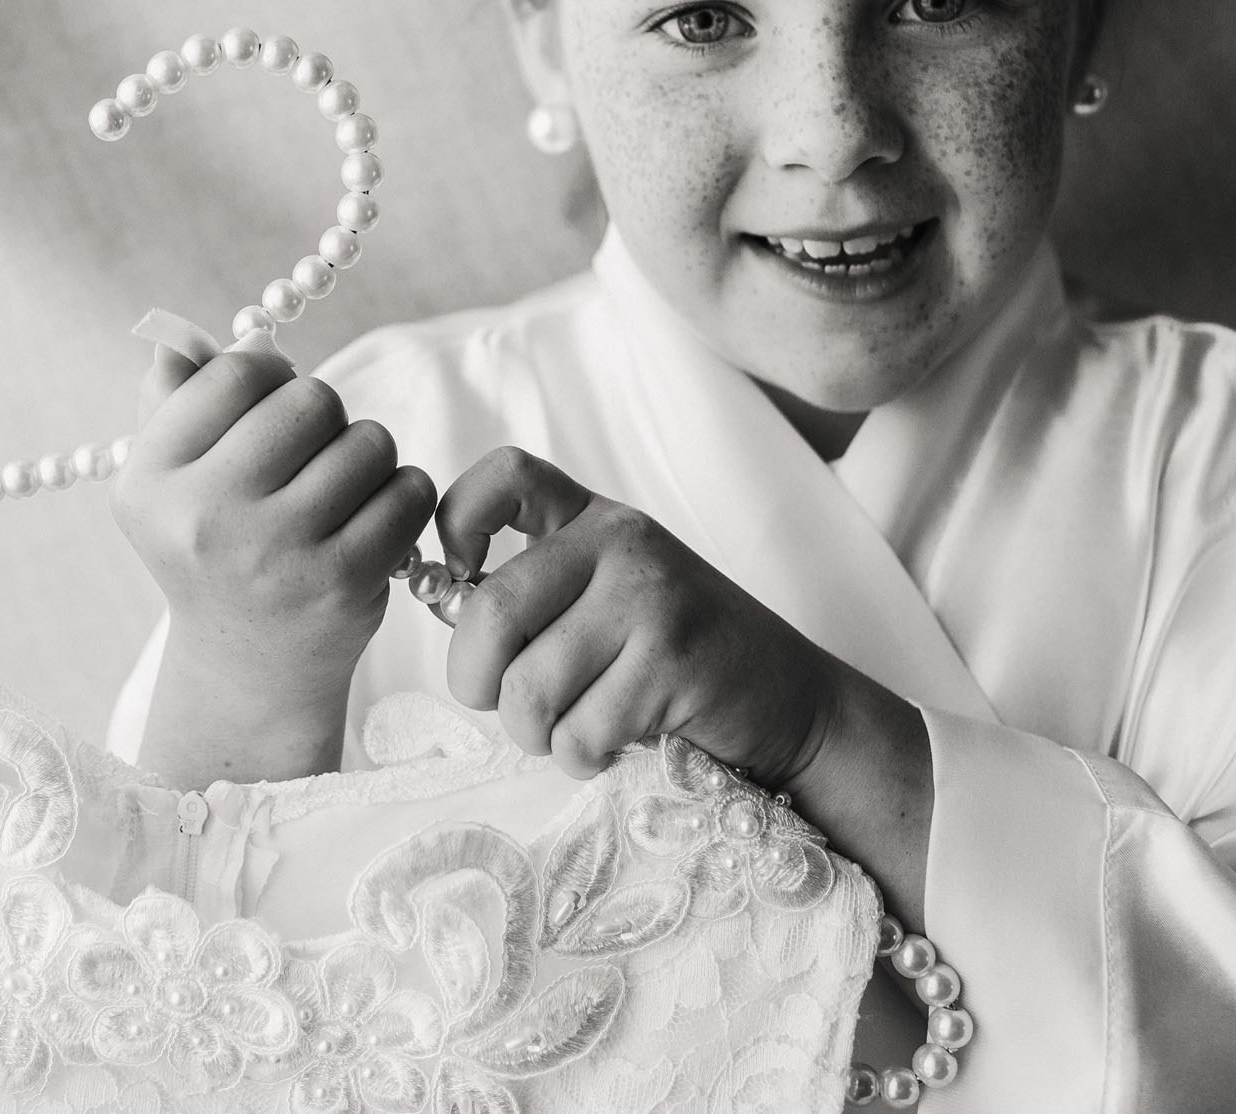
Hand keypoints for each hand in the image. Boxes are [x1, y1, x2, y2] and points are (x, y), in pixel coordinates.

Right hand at [112, 345, 434, 781]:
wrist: (246, 668)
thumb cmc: (213, 550)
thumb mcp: (167, 485)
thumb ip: (169, 404)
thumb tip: (176, 343)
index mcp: (150, 482)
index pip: (235, 375)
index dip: (269, 373)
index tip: (274, 399)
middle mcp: (205, 517)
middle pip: (309, 400)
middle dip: (323, 416)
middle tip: (311, 453)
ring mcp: (276, 553)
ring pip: (367, 442)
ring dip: (366, 455)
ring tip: (340, 490)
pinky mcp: (343, 583)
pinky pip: (407, 491)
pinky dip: (402, 495)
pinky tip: (372, 520)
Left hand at [434, 446, 841, 782]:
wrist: (789, 700)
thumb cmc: (676, 658)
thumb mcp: (610, 595)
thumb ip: (537, 594)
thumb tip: (446, 611)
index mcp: (594, 519)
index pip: (506, 476)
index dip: (457, 521)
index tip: (460, 577)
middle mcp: (621, 544)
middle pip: (490, 613)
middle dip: (475, 681)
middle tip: (503, 701)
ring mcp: (650, 600)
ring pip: (528, 687)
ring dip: (533, 733)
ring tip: (569, 729)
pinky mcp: (673, 664)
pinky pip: (577, 732)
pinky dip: (578, 759)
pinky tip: (609, 748)